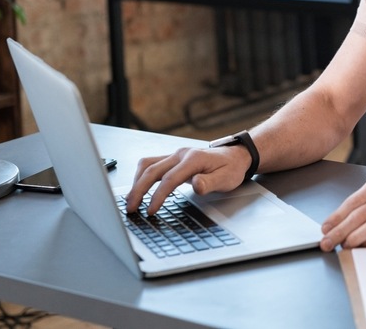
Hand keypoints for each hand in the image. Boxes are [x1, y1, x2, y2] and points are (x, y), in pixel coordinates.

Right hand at [124, 145, 249, 214]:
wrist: (235, 156)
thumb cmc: (230, 168)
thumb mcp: (226, 178)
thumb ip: (210, 182)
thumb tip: (196, 184)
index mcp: (193, 159)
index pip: (169, 179)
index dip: (158, 196)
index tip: (151, 210)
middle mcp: (181, 154)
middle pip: (152, 170)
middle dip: (139, 190)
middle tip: (131, 208)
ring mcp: (175, 155)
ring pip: (148, 165)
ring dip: (137, 182)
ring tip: (131, 200)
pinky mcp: (173, 159)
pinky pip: (152, 164)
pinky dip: (142, 176)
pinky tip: (139, 188)